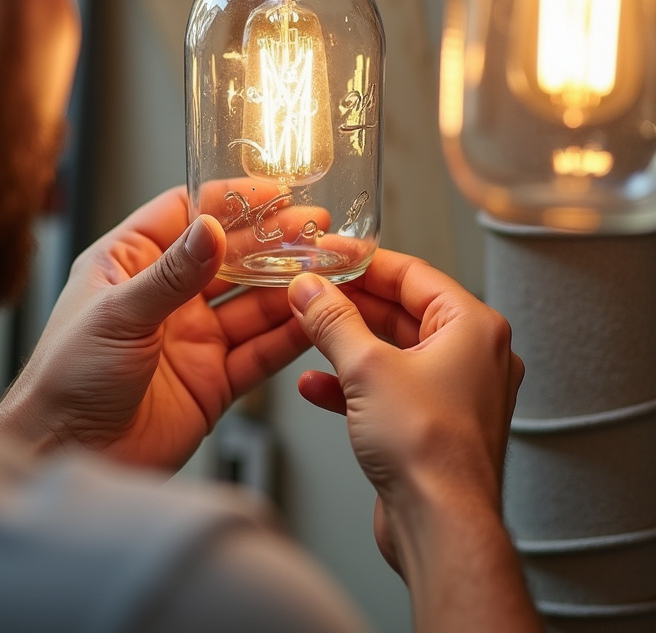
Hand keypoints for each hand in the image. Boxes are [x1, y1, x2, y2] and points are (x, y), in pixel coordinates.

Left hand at [0, 186, 309, 469]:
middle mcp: (166, 297)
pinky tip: (314, 319)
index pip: (185, 214)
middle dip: (273, 242)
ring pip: (253, 302)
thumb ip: (171, 275)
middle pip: (230, 257)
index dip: (229, 201)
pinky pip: (259, 351)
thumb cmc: (64, 379)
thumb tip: (210, 229)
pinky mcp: (214, 380)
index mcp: (130, 264)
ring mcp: (193, 338)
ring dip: (289, 286)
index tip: (272, 192)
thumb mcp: (117, 314)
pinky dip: (289, 336)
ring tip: (327, 268)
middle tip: (315, 228)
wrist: (68, 456)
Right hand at [287, 252, 523, 576]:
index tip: (330, 254)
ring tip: (308, 331)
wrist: (441, 528)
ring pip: (393, 350)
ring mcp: (454, 392)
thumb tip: (312, 290)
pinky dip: (353, 383)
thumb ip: (333, 321)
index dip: (364, 262)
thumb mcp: (367, 368)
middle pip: (401, 310)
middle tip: (311, 293)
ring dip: (347, 343)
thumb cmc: (431, 453)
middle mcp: (472, 356)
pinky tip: (317, 385)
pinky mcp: (433, 424)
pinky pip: (390, 388)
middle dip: (350, 305)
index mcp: (473, 327)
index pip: (413, 273)